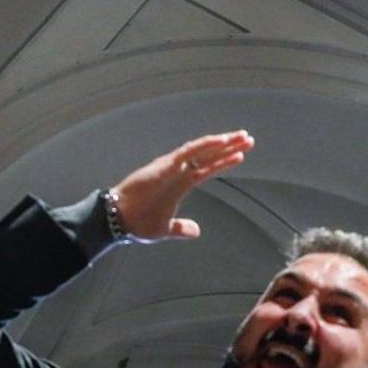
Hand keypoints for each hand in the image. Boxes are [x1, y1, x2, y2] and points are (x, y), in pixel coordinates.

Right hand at [109, 130, 252, 239]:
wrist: (119, 221)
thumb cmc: (138, 223)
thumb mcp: (165, 229)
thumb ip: (181, 228)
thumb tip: (195, 231)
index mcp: (180, 184)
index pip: (207, 168)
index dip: (224, 161)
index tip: (241, 155)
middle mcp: (178, 171)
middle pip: (208, 155)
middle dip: (229, 147)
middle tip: (248, 138)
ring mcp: (172, 167)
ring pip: (202, 149)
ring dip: (222, 142)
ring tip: (241, 136)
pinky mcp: (165, 166)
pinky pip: (188, 152)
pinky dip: (205, 145)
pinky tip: (221, 140)